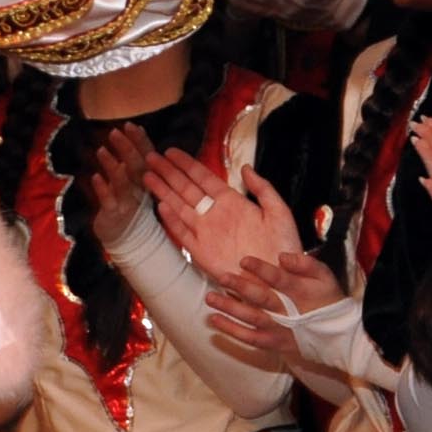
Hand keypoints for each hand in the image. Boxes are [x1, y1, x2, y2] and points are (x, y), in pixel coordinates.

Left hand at [85, 122, 155, 245]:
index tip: (131, 125)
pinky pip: (109, 201)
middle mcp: (140, 189)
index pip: (147, 157)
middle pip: (137, 168)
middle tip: (115, 132)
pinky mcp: (114, 214)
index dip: (140, 141)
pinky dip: (102, 188)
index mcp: (147, 179)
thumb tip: (136, 130)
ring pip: (123, 184)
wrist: (126, 237)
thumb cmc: (129, 201)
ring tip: (101, 150)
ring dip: (112, 166)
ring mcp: (128, 202)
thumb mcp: (134, 178)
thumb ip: (135, 156)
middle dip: (127, 149)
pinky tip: (95, 177)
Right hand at [146, 148, 302, 285]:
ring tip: (147, 175)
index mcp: (232, 202)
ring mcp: (206, 233)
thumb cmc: (284, 247)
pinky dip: (172, 221)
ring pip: (179, 207)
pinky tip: (161, 207)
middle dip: (168, 172)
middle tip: (150, 157)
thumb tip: (245, 167)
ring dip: (163, 191)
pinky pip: (183, 234)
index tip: (171, 151)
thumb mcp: (279, 212)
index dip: (187, 164)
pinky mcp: (202, 253)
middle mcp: (215, 215)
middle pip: (186, 189)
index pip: (204, 178)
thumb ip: (263, 189)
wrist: (280, 280)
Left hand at [203, 251, 346, 361]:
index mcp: (299, 291)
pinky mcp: (274, 342)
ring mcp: (279, 328)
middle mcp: (287, 311)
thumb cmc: (328, 299)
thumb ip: (305, 264)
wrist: (339, 335)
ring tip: (210, 297)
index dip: (262, 270)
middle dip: (241, 288)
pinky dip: (232, 331)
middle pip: (262, 298)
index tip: (244, 260)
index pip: (279, 278)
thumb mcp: (324, 277)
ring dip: (230, 308)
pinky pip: (250, 338)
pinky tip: (214, 320)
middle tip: (222, 277)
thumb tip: (282, 256)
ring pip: (252, 318)